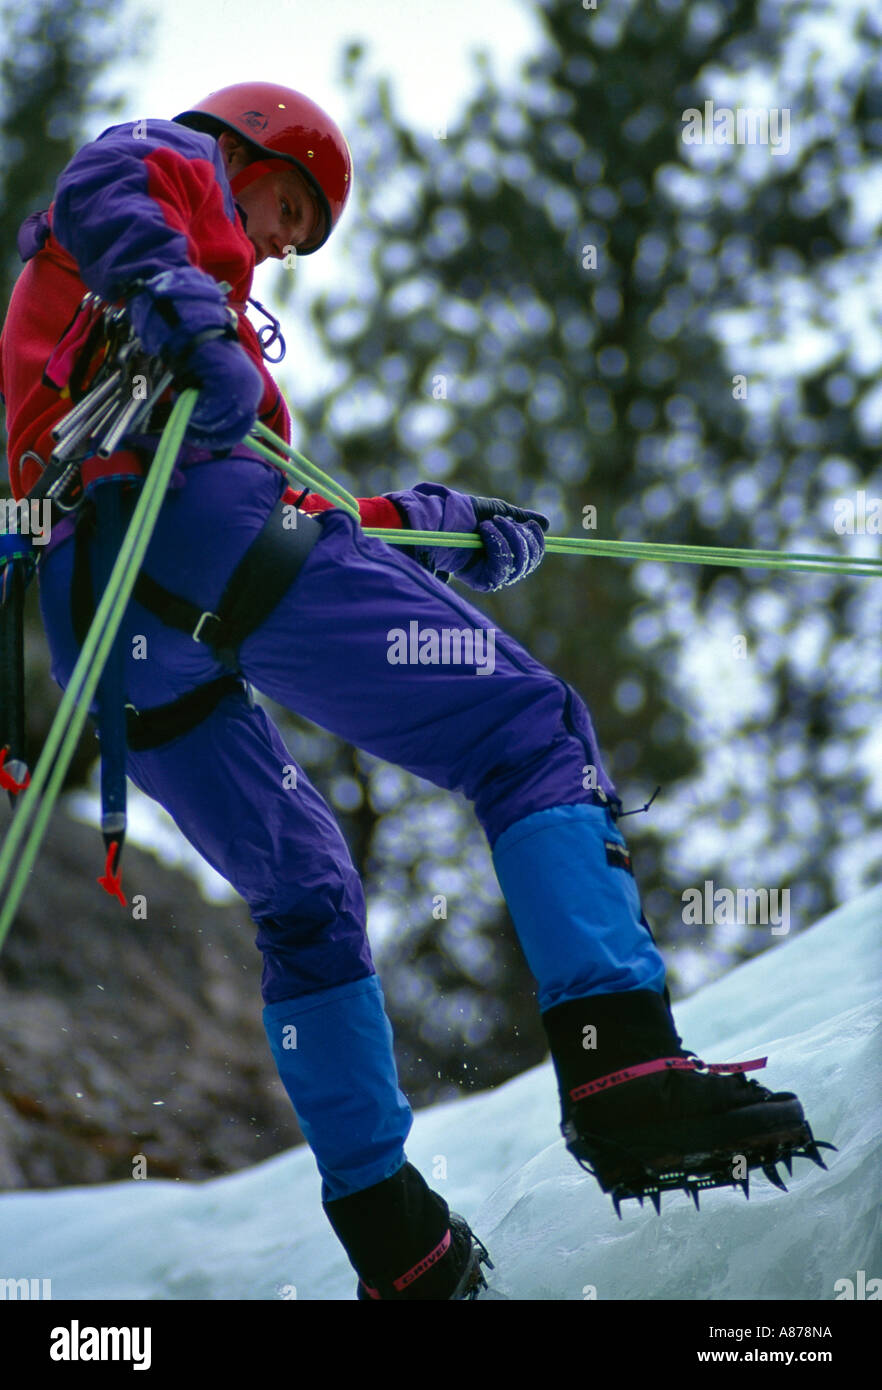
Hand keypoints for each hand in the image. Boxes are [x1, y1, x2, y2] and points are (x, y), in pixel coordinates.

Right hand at [174, 336, 264, 449]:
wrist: (191, 333)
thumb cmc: (197, 364)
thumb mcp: (213, 394)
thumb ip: (218, 418)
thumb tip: (221, 454)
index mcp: (251, 396)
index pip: (237, 433)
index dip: (216, 439)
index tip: (197, 434)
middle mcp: (251, 393)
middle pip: (226, 432)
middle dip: (202, 430)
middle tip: (184, 417)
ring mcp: (241, 386)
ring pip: (215, 422)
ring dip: (194, 417)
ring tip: (183, 397)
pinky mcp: (227, 381)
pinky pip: (207, 409)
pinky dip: (191, 406)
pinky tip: (183, 391)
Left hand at [386, 483, 548, 590]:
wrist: (438, 519)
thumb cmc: (462, 515)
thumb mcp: (495, 511)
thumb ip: (519, 518)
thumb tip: (546, 523)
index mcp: (507, 551)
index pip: (534, 555)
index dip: (536, 540)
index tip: (529, 524)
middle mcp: (502, 567)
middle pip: (529, 561)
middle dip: (520, 536)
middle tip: (500, 520)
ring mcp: (493, 576)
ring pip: (518, 565)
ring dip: (507, 538)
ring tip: (487, 524)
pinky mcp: (482, 582)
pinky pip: (502, 569)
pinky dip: (497, 545)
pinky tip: (484, 532)